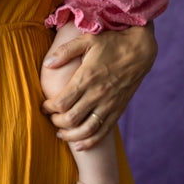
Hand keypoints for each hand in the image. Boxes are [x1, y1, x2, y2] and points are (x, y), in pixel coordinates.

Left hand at [41, 23, 156, 148]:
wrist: (140, 50)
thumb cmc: (111, 43)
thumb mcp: (87, 40)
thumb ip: (65, 51)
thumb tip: (47, 63)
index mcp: (86, 78)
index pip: (61, 102)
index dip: (48, 107)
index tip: (44, 105)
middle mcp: (97, 94)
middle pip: (71, 118)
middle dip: (56, 121)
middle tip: (50, 118)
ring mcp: (109, 104)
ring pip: (87, 129)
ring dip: (71, 135)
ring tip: (60, 133)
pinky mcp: (119, 109)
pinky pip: (104, 131)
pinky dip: (90, 141)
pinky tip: (80, 144)